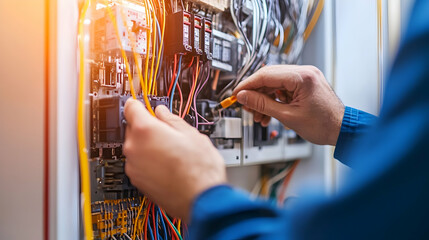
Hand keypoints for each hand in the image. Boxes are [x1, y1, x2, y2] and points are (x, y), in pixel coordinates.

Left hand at [123, 100, 226, 221]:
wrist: (200, 199)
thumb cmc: (199, 169)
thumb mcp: (191, 134)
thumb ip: (172, 119)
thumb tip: (162, 112)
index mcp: (145, 130)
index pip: (131, 107)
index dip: (139, 103)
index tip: (142, 103)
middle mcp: (134, 148)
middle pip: (133, 128)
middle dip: (147, 127)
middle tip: (167, 131)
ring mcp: (134, 167)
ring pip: (136, 148)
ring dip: (148, 146)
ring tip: (171, 152)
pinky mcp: (138, 182)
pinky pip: (139, 164)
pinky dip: (148, 162)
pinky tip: (167, 165)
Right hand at [232, 65, 344, 145]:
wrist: (341, 130)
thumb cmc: (323, 124)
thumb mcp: (287, 116)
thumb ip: (263, 104)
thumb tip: (244, 97)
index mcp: (302, 77)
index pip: (266, 75)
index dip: (247, 85)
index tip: (236, 94)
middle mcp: (304, 72)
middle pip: (269, 77)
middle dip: (255, 93)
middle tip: (245, 106)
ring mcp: (305, 77)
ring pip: (274, 83)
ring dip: (263, 99)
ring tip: (258, 115)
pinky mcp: (304, 84)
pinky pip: (282, 88)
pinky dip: (273, 100)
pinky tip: (268, 113)